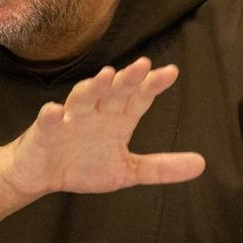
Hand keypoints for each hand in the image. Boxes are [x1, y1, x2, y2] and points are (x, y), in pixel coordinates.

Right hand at [0, 58, 203, 201]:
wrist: (40, 176)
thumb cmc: (82, 166)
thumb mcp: (127, 171)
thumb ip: (160, 167)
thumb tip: (201, 164)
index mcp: (117, 120)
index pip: (138, 98)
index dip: (152, 85)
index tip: (170, 72)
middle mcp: (95, 113)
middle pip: (113, 91)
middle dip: (127, 79)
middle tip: (142, 66)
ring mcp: (69, 119)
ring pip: (82, 98)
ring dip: (93, 87)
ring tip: (105, 77)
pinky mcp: (44, 132)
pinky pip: (48, 122)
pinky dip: (51, 116)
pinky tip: (56, 112)